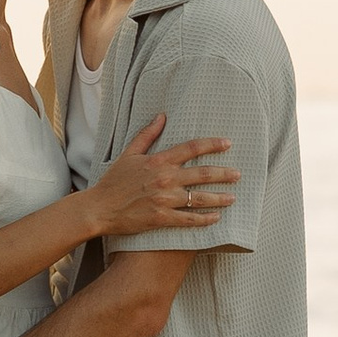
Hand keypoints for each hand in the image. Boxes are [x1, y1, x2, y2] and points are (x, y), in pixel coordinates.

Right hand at [90, 111, 239, 238]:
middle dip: (224, 173)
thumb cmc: (113, 181)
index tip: (228, 143)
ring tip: (233, 197)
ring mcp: (165, 200)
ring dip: (219, 197)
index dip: (212, 144)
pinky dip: (205, 219)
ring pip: (200, 198)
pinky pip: (189, 219)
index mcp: (158, 161)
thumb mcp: (129, 154)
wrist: (99, 208)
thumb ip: (147, 135)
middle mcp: (165, 179)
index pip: (191, 148)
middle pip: (202, 174)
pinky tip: (216, 218)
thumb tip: (162, 116)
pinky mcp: (162, 218)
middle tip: (238, 174)